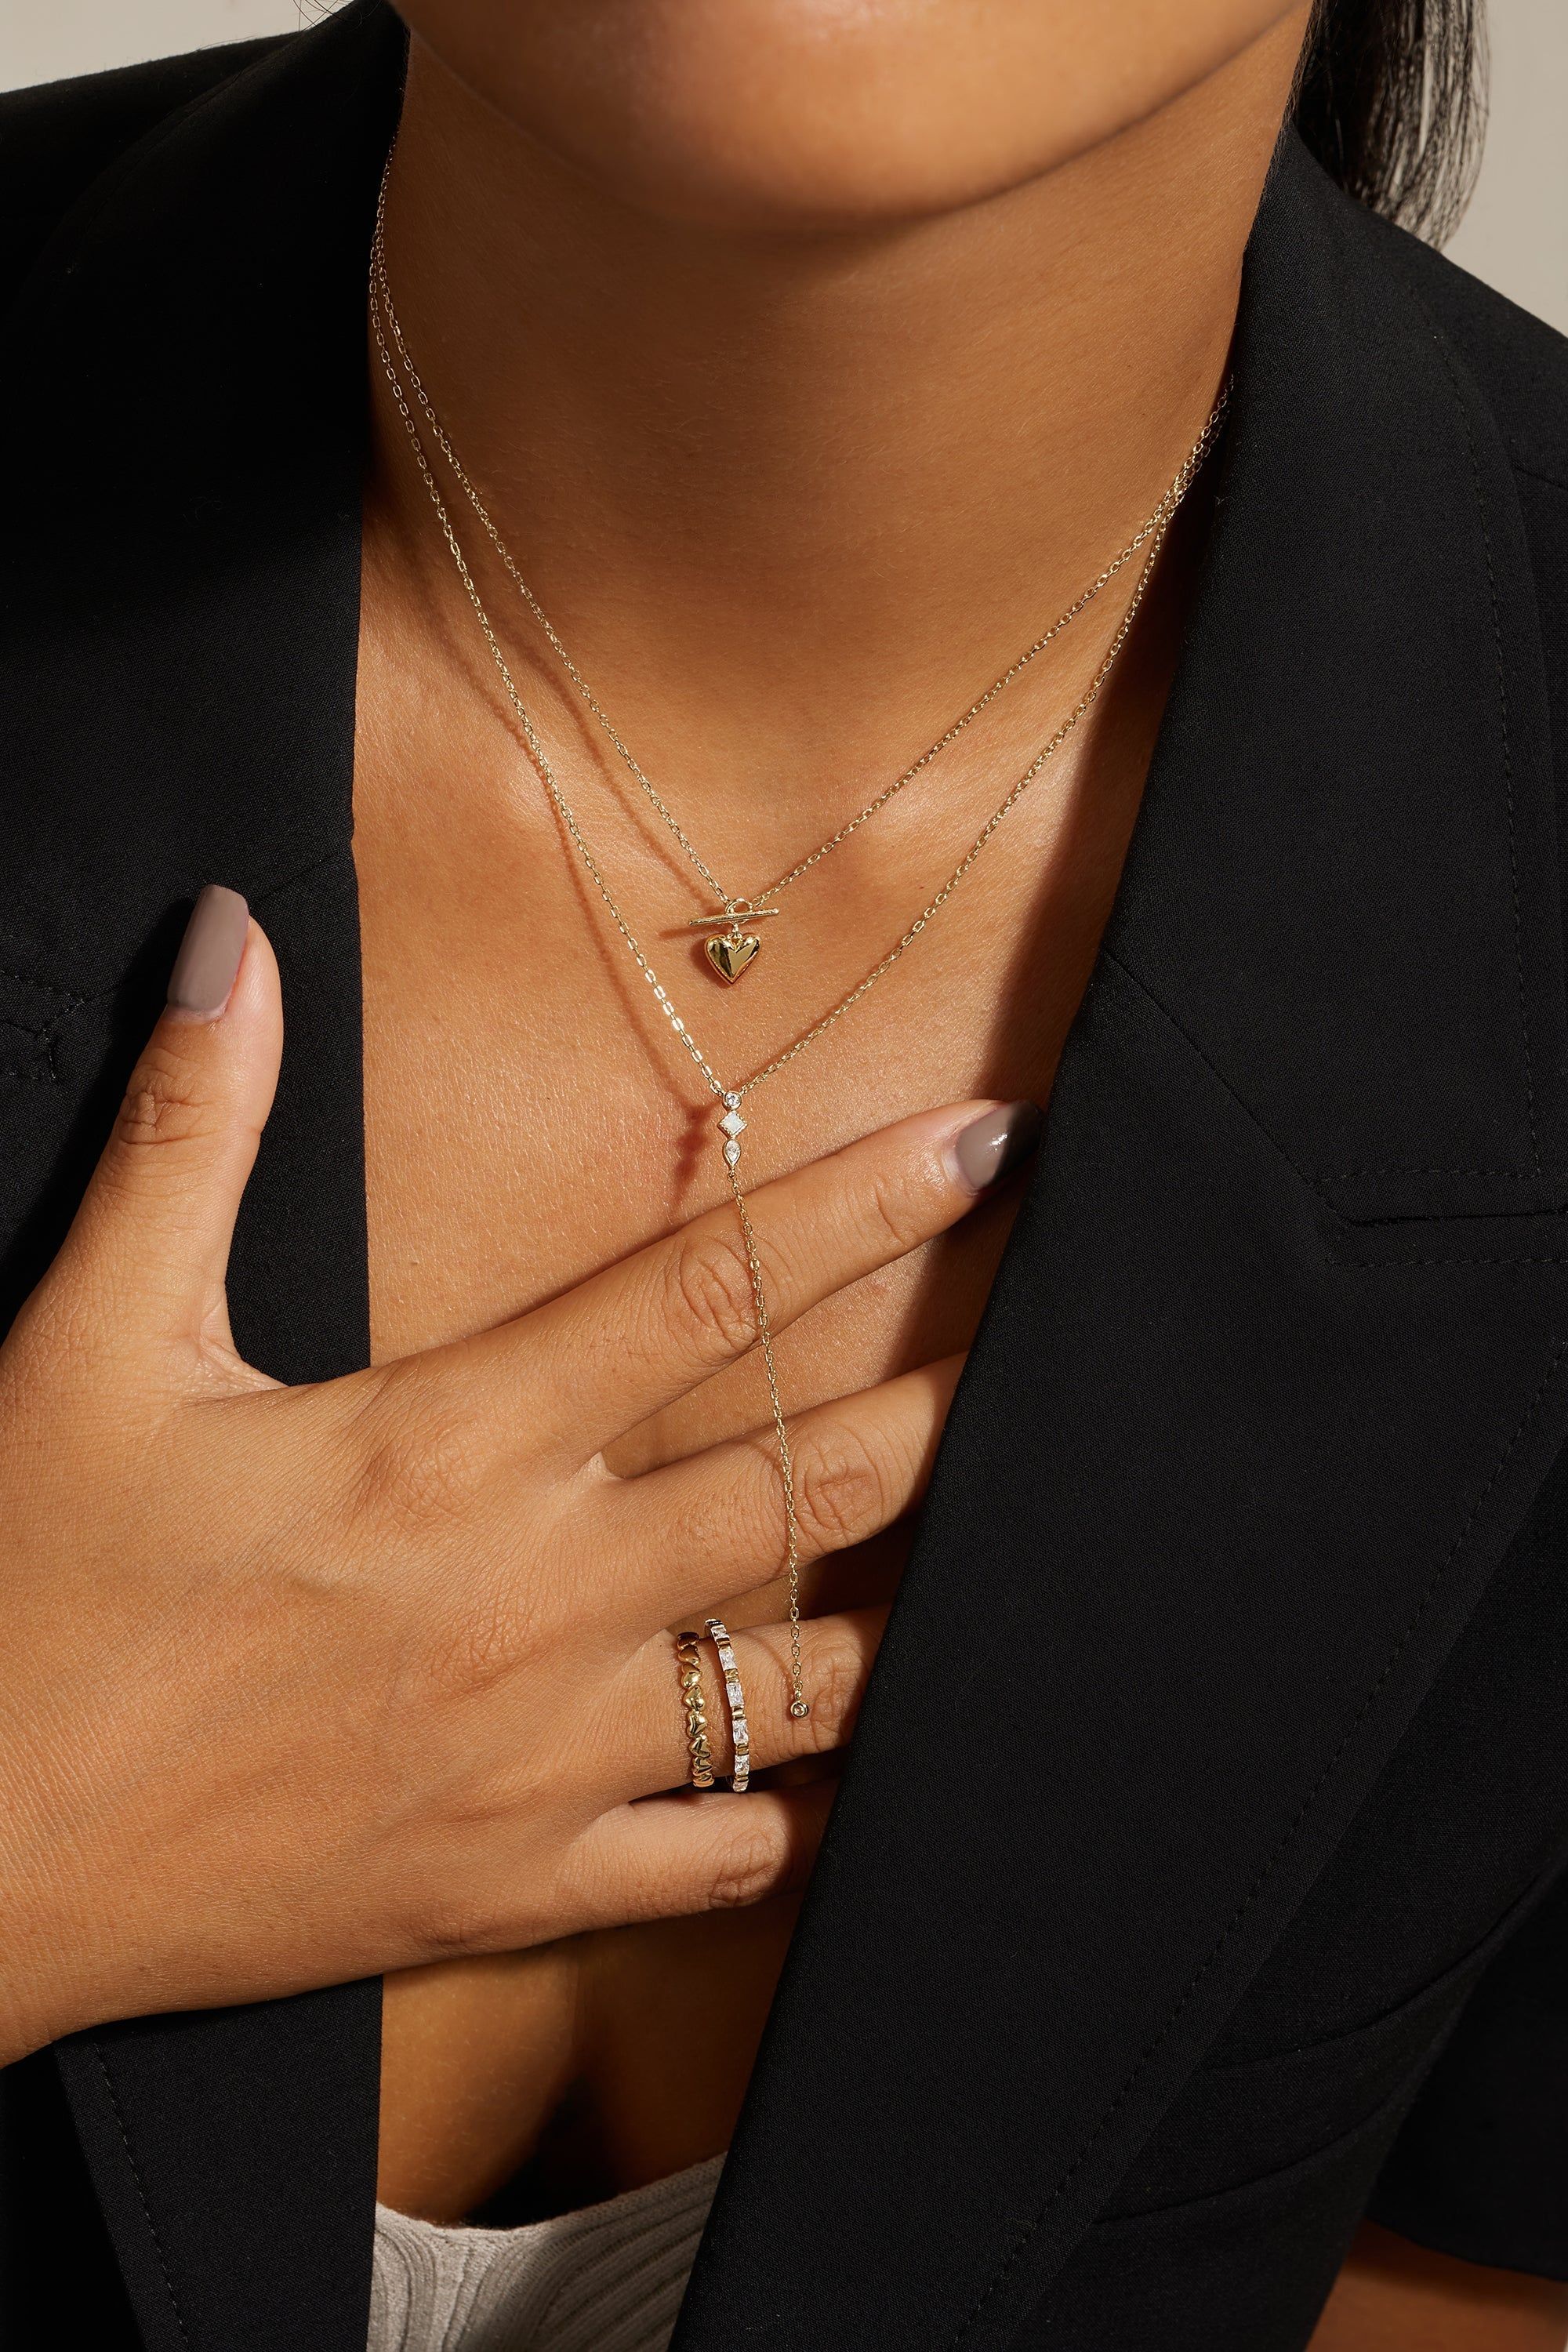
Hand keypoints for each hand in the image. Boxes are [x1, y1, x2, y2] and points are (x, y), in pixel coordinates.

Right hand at [0, 887, 1030, 2062]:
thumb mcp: (87, 1347)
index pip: (706, 1293)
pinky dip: (781, 1808)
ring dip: (894, 1617)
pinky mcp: (511, 1890)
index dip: (865, 1206)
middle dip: (941, 1408)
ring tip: (958, 1563)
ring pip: (802, 1685)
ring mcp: (539, 1762)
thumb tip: (230, 936)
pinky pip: (716, 1859)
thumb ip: (188, 1132)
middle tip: (1034, 1353)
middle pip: (804, 1482)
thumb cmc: (26, 1598)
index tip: (984, 1149)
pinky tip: (808, 1769)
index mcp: (447, 1446)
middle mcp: (532, 1598)